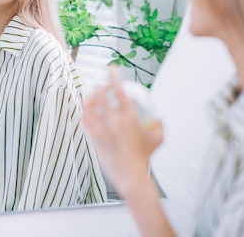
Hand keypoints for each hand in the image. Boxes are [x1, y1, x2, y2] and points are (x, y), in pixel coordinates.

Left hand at [82, 68, 162, 196]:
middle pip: (100, 95)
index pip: (118, 90)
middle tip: (101, 86)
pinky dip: (85, 113)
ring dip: (90, 98)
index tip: (112, 69)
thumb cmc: (143, 157)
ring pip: (90, 106)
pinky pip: (85, 121)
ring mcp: (102, 129)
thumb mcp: (157, 138)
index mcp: (129, 116)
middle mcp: (114, 120)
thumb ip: (158, 124)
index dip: (114, 77)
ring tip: (91, 96)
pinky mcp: (94, 138)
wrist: (131, 174)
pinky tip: (85, 111)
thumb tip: (157, 118)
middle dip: (100, 87)